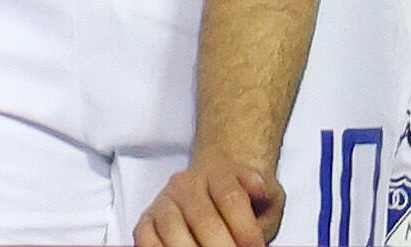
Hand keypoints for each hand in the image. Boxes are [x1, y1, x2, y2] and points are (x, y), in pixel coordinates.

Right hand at [133, 156, 280, 246]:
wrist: (214, 183)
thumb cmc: (243, 197)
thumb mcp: (266, 192)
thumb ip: (264, 193)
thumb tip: (256, 187)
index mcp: (217, 174)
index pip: (231, 199)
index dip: (247, 230)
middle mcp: (185, 184)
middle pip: (204, 220)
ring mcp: (164, 202)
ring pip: (172, 230)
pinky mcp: (148, 219)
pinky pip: (144, 237)